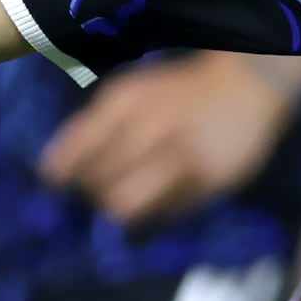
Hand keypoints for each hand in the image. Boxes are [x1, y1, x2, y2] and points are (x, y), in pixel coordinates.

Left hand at [39, 55, 300, 225]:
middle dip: (90, 192)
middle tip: (99, 188)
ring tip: (127, 197)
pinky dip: (152, 211)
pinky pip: (161, 213)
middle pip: (96, 184)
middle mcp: (150, 129)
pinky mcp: (206, 184)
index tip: (56, 181)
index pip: (74, 150)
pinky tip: (159, 194)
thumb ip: (92, 127)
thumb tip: (54, 171)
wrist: (246, 87)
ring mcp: (180, 159)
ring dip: (117, 208)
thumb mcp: (131, 94)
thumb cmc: (179, 91)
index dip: (58, 173)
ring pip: (125, 207)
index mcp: (126, 102)